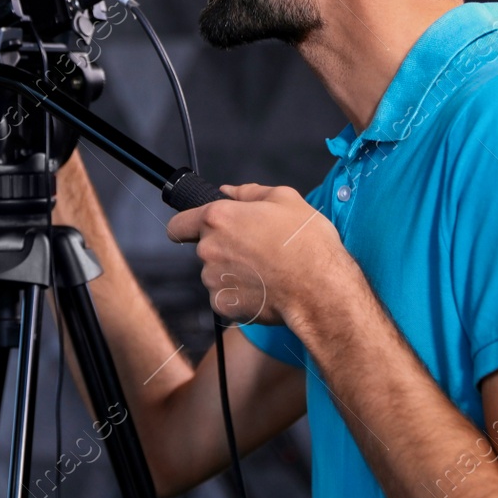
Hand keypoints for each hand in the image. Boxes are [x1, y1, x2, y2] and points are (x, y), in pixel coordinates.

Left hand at [165, 183, 348, 328]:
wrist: (319, 289)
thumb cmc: (305, 241)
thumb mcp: (285, 199)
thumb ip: (248, 193)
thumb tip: (227, 191)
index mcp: (217, 218)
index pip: (178, 225)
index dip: (187, 227)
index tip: (200, 230)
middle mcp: (208, 249)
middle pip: (203, 249)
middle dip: (223, 248)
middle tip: (255, 250)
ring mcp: (214, 280)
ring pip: (214, 274)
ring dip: (231, 272)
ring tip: (264, 271)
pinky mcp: (224, 305)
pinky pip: (225, 297)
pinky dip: (239, 294)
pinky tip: (263, 289)